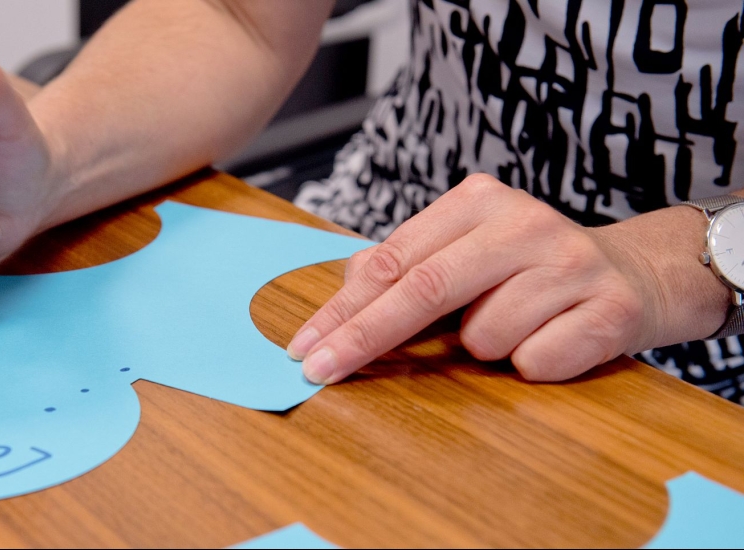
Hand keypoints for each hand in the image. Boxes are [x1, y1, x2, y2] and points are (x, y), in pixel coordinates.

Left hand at [286, 174, 717, 383]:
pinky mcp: (609, 310)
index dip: (343, 308)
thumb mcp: (467, 250)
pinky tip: (553, 336)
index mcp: (479, 201)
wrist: (639, 274)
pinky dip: (529, 363)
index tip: (303, 344)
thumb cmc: (530, 269)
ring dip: (483, 347)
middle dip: (364, 337)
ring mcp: (571, 264)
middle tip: (320, 371)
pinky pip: (533, 361)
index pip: (393, 260)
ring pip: (484, 335)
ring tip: (516, 324)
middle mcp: (525, 223)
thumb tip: (342, 295)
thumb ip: (408, 266)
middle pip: (424, 289)